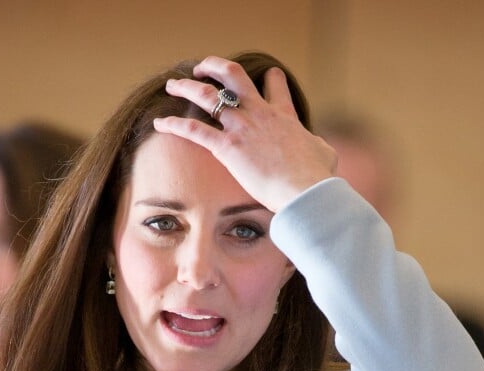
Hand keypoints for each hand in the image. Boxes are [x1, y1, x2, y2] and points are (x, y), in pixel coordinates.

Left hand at [154, 56, 336, 212]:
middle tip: (202, 69)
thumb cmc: (316, 177)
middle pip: (233, 77)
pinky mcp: (228, 148)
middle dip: (214, 67)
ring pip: (207, 95)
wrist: (306, 190)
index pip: (274, 87)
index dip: (269, 79)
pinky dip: (174, 124)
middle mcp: (259, 114)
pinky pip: (194, 130)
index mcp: (283, 116)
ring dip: (186, 87)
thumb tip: (317, 147)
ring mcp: (242, 128)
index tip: (266, 74)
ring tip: (172, 84)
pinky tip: (159, 123)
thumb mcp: (323, 154)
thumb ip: (316, 145)